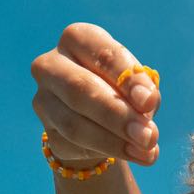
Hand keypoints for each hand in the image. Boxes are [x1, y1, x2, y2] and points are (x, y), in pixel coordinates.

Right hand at [29, 22, 161, 167]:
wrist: (97, 120)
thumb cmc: (122, 91)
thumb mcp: (138, 85)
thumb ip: (143, 93)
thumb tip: (145, 109)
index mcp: (77, 39)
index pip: (103, 55)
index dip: (127, 80)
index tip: (149, 102)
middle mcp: (51, 64)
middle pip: (80, 89)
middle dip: (118, 115)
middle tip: (148, 136)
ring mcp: (43, 99)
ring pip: (74, 123)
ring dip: (113, 141)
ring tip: (146, 152)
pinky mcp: (47, 130)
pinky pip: (72, 145)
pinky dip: (104, 152)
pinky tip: (129, 154)